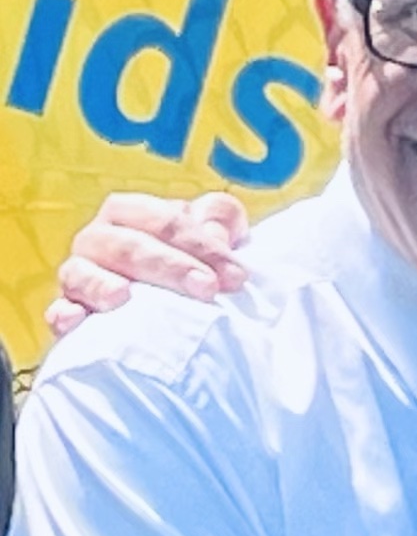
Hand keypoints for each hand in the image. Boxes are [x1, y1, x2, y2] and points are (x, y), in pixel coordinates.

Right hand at [49, 189, 250, 335]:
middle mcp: (98, 240)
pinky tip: (72, 321)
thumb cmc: (195, 261)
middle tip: (207, 289)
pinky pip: (59, 310)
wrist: (176, 306)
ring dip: (102, 285)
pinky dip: (63, 314)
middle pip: (127, 246)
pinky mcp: (71, 311)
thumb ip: (220, 218)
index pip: (162, 220)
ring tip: (123, 297)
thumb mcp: (215, 235)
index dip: (201, 245)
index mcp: (129, 213)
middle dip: (169, 266)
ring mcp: (80, 275)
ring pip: (82, 273)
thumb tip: (216, 231)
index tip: (237, 277)